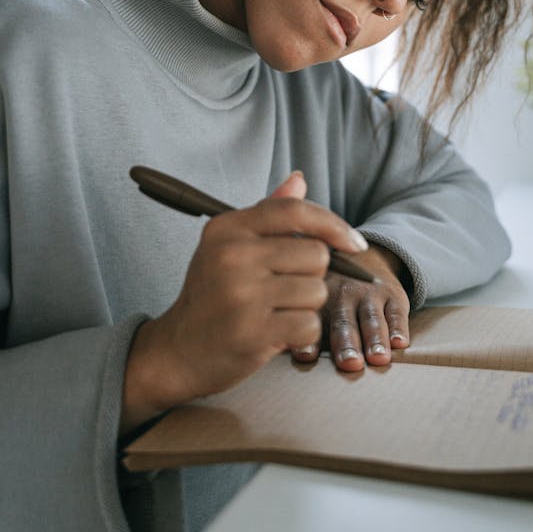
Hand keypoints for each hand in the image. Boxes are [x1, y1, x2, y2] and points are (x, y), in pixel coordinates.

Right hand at [120, 172, 368, 434]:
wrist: (179, 351)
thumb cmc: (212, 294)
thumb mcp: (229, 246)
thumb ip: (267, 214)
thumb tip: (299, 180)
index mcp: (228, 227)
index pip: (295, 211)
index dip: (333, 225)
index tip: (353, 243)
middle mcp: (233, 255)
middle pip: (316, 254)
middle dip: (312, 275)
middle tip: (283, 290)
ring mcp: (241, 294)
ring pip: (317, 292)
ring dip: (306, 307)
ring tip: (275, 312)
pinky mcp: (252, 332)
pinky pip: (309, 325)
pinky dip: (302, 334)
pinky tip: (276, 334)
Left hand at [291, 244, 410, 370]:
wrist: (362, 259)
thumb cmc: (331, 295)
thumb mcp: (316, 304)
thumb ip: (307, 329)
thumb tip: (295, 356)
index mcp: (317, 300)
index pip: (312, 322)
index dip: (308, 340)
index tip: (306, 357)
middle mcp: (342, 294)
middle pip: (343, 321)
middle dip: (346, 343)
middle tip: (349, 363)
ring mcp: (369, 294)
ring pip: (371, 318)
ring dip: (374, 338)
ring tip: (378, 358)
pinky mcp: (393, 295)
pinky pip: (396, 312)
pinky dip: (398, 328)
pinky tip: (400, 343)